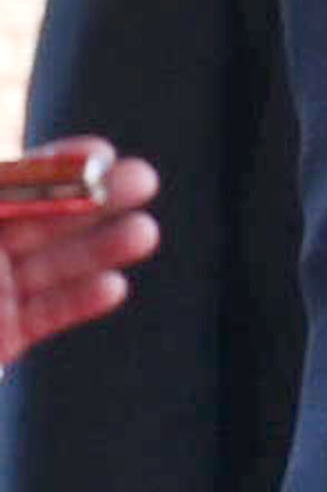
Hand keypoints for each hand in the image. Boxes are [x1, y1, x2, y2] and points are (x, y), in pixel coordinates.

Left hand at [0, 142, 159, 370]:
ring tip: (146, 233)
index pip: (14, 184)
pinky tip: (114, 288)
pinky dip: (80, 301)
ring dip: (99, 248)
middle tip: (145, 180)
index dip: (55, 167)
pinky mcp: (3, 337)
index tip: (100, 154)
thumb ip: (0, 199)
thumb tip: (14, 177)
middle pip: (40, 220)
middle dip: (93, 200)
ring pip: (51, 265)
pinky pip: (46, 315)